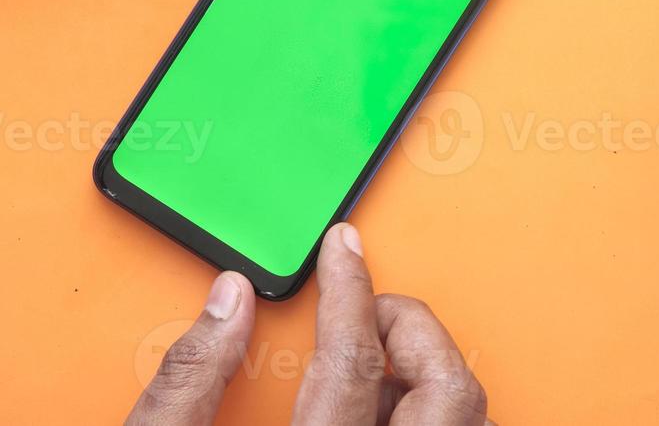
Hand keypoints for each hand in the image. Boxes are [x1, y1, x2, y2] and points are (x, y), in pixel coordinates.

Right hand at [128, 224, 489, 424]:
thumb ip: (188, 381)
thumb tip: (229, 299)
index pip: (355, 360)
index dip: (350, 290)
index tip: (344, 248)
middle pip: (444, 385)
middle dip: (408, 327)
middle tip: (361, 306)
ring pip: (470, 417)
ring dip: (429, 373)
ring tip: (373, 360)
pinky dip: (433, 412)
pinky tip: (388, 407)